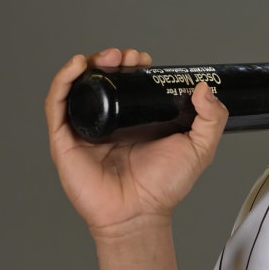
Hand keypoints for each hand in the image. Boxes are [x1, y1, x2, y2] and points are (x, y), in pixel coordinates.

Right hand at [44, 48, 228, 236]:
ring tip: (107, 57)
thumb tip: (204, 87)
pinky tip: (77, 68)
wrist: (141, 213)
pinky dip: (63, 82)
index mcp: (136, 119)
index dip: (134, 66)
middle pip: (104, 80)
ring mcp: (86, 129)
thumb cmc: (165, 186)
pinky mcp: (65, 140)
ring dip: (90, 66)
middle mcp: (110, 121)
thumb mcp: (200, 147)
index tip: (144, 58)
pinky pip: (57, 106)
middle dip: (113, 61)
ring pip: (79, 87)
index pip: (130, 83)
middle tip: (127, 55)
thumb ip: (211, 118)